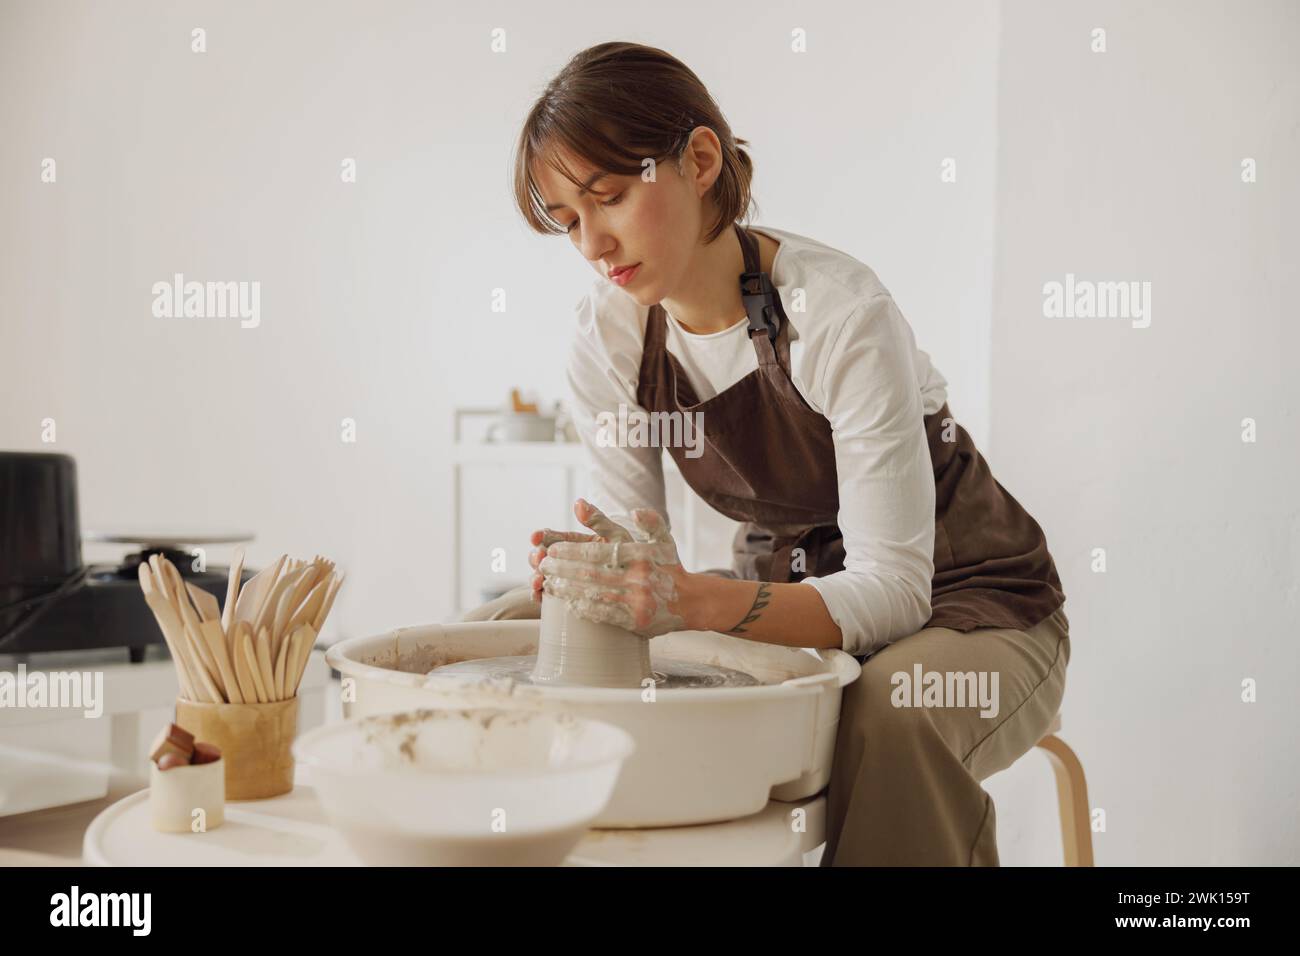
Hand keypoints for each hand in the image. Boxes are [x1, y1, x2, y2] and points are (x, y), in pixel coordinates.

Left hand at [537, 506, 686, 637]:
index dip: (571, 551)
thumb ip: (650, 521)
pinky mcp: (634, 622)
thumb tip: (633, 511)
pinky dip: (582, 608)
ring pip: (592, 595)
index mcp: (640, 556)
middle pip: (590, 574)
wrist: (692, 602)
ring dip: (566, 590)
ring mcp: (636, 602)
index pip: (598, 552)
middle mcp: (638, 579)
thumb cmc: (670, 567)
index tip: (552, 550)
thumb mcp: (663, 539)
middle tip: (542, 565)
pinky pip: (603, 615)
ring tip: (547, 583)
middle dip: (562, 570)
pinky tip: (567, 602)